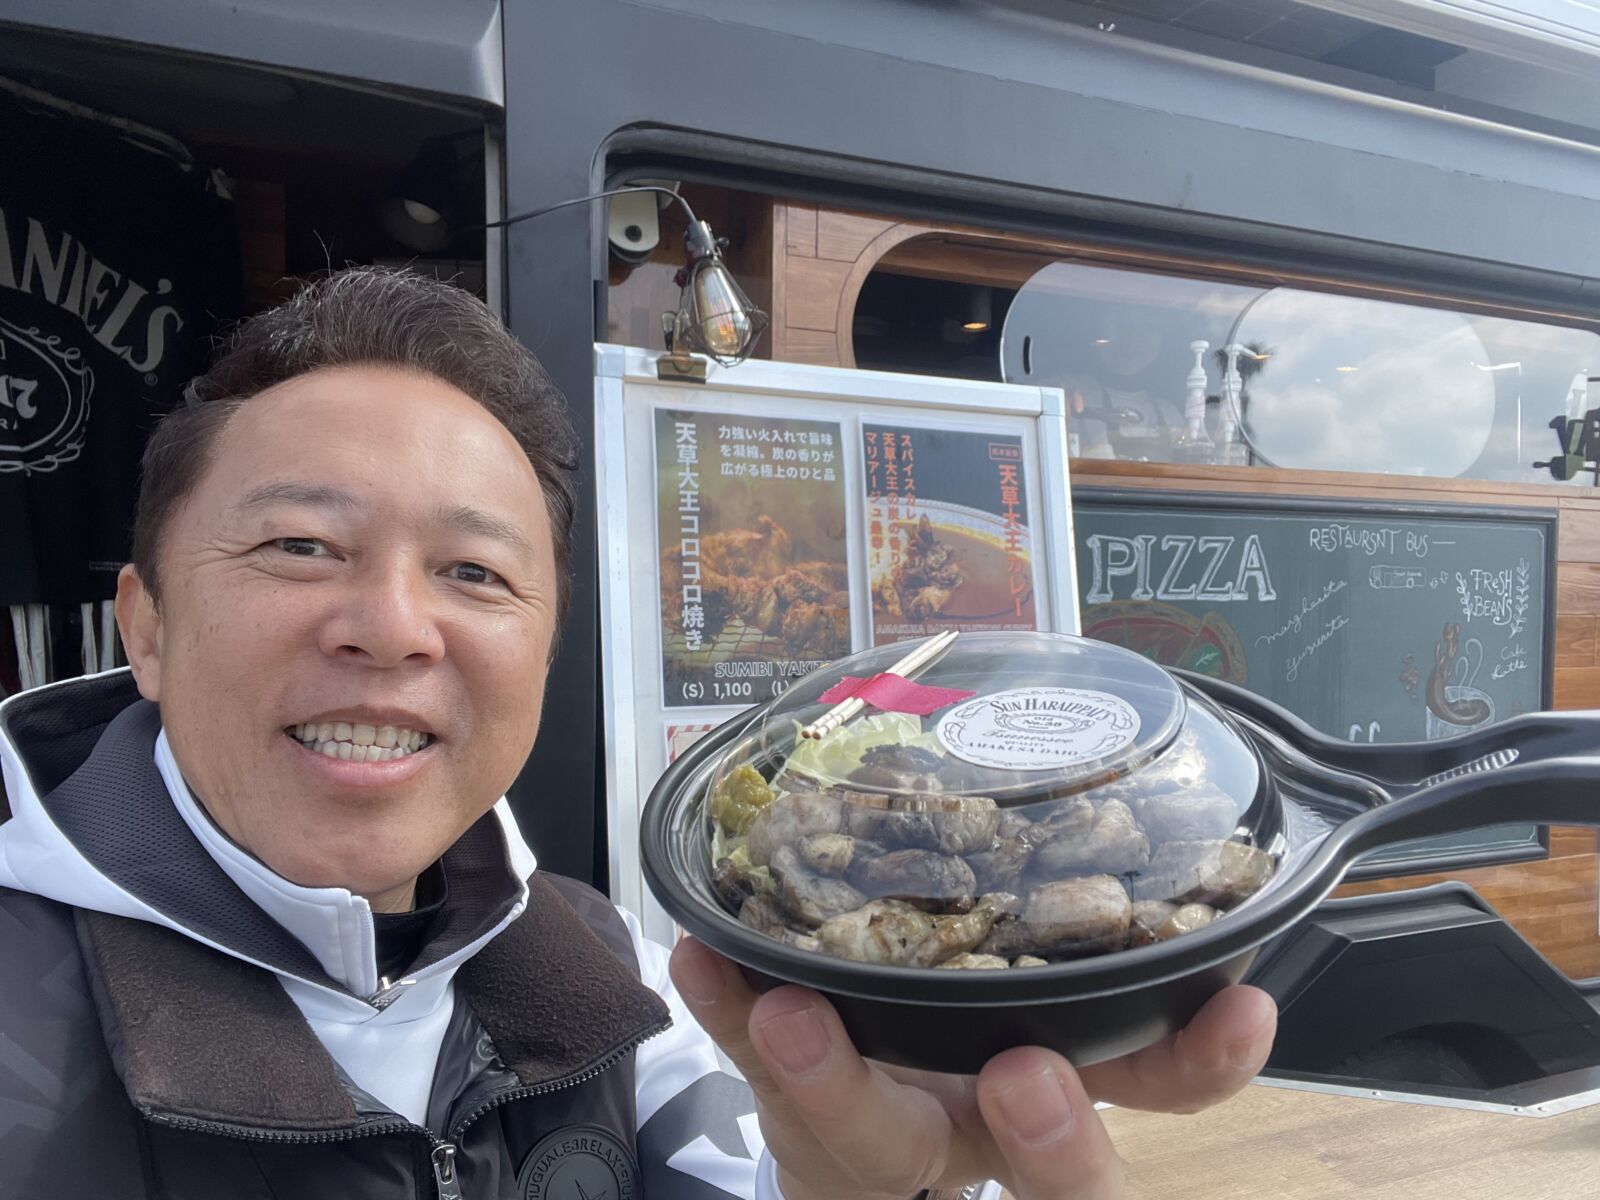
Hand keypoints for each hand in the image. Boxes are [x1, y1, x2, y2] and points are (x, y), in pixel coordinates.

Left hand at [669, 938, 1275, 1199]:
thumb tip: (1233, 973)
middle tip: (1030, 1077)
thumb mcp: (1071, 1052)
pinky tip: (699, 957)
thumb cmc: (978, 1085)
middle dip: (1047, 1144)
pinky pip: (752, 1060)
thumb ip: (1146, 1027)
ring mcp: (886, 1130)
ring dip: (830, 1080)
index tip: (1241, 1009)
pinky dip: (724, 1007)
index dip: (1202, 1063)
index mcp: (1066, 1095)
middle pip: (1031, 1176)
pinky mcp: (801, 1114)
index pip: (1157, 1092)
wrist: (874, 1164)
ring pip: (870, 1134)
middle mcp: (979, 1128)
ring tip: (793, 1015)